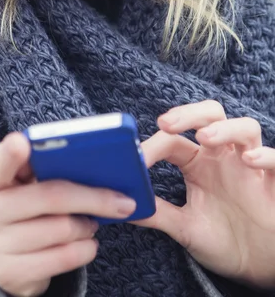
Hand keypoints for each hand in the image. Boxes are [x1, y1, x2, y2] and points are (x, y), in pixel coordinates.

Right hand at [0, 132, 135, 296]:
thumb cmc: (26, 202)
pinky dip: (84, 250)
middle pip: (49, 196)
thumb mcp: (28, 180)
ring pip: (62, 229)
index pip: (0, 161)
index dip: (11, 151)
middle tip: (122, 201)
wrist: (4, 251)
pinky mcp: (8, 273)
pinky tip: (85, 243)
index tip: (24, 142)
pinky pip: (62, 258)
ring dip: (87, 226)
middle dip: (94, 198)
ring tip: (90, 222)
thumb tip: (114, 155)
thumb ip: (50, 163)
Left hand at [134, 100, 274, 288]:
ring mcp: (251, 167)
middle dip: (189, 114)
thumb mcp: (185, 228)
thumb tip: (121, 207)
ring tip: (205, 137)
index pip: (173, 140)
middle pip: (210, 115)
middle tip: (166, 123)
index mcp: (197, 163)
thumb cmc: (223, 240)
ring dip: (225, 128)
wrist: (258, 268)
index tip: (135, 157)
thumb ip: (158, 214)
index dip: (153, 144)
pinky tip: (250, 161)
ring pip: (245, 128)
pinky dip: (266, 156)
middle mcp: (223, 157)